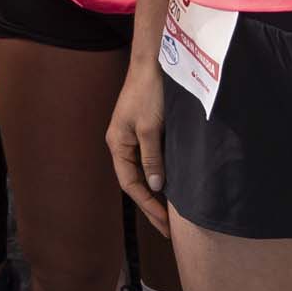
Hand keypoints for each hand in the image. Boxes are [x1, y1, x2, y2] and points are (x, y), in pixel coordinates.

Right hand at [108, 61, 172, 234]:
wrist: (156, 61)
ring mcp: (135, 136)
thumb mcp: (150, 128)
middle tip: (168, 228)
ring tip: (172, 213)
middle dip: (151, 205)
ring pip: (144, 172)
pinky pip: (152, 160)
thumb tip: (156, 187)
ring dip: (157, 192)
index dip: (147, 205)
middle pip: (135, 181)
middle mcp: (123, 142)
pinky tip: (173, 185)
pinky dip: (162, 175)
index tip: (164, 223)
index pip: (130, 183)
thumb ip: (152, 159)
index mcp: (118, 143)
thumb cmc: (149, 92)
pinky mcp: (147, 129)